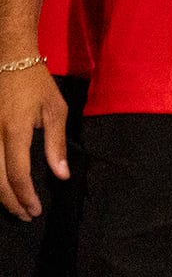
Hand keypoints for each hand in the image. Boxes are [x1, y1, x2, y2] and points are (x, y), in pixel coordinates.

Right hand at [0, 64, 67, 221]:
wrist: (8, 60)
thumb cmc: (36, 84)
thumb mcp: (55, 110)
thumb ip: (56, 143)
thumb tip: (61, 175)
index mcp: (14, 131)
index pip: (17, 174)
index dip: (25, 196)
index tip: (35, 210)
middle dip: (11, 202)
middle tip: (26, 215)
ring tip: (15, 208)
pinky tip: (1, 188)